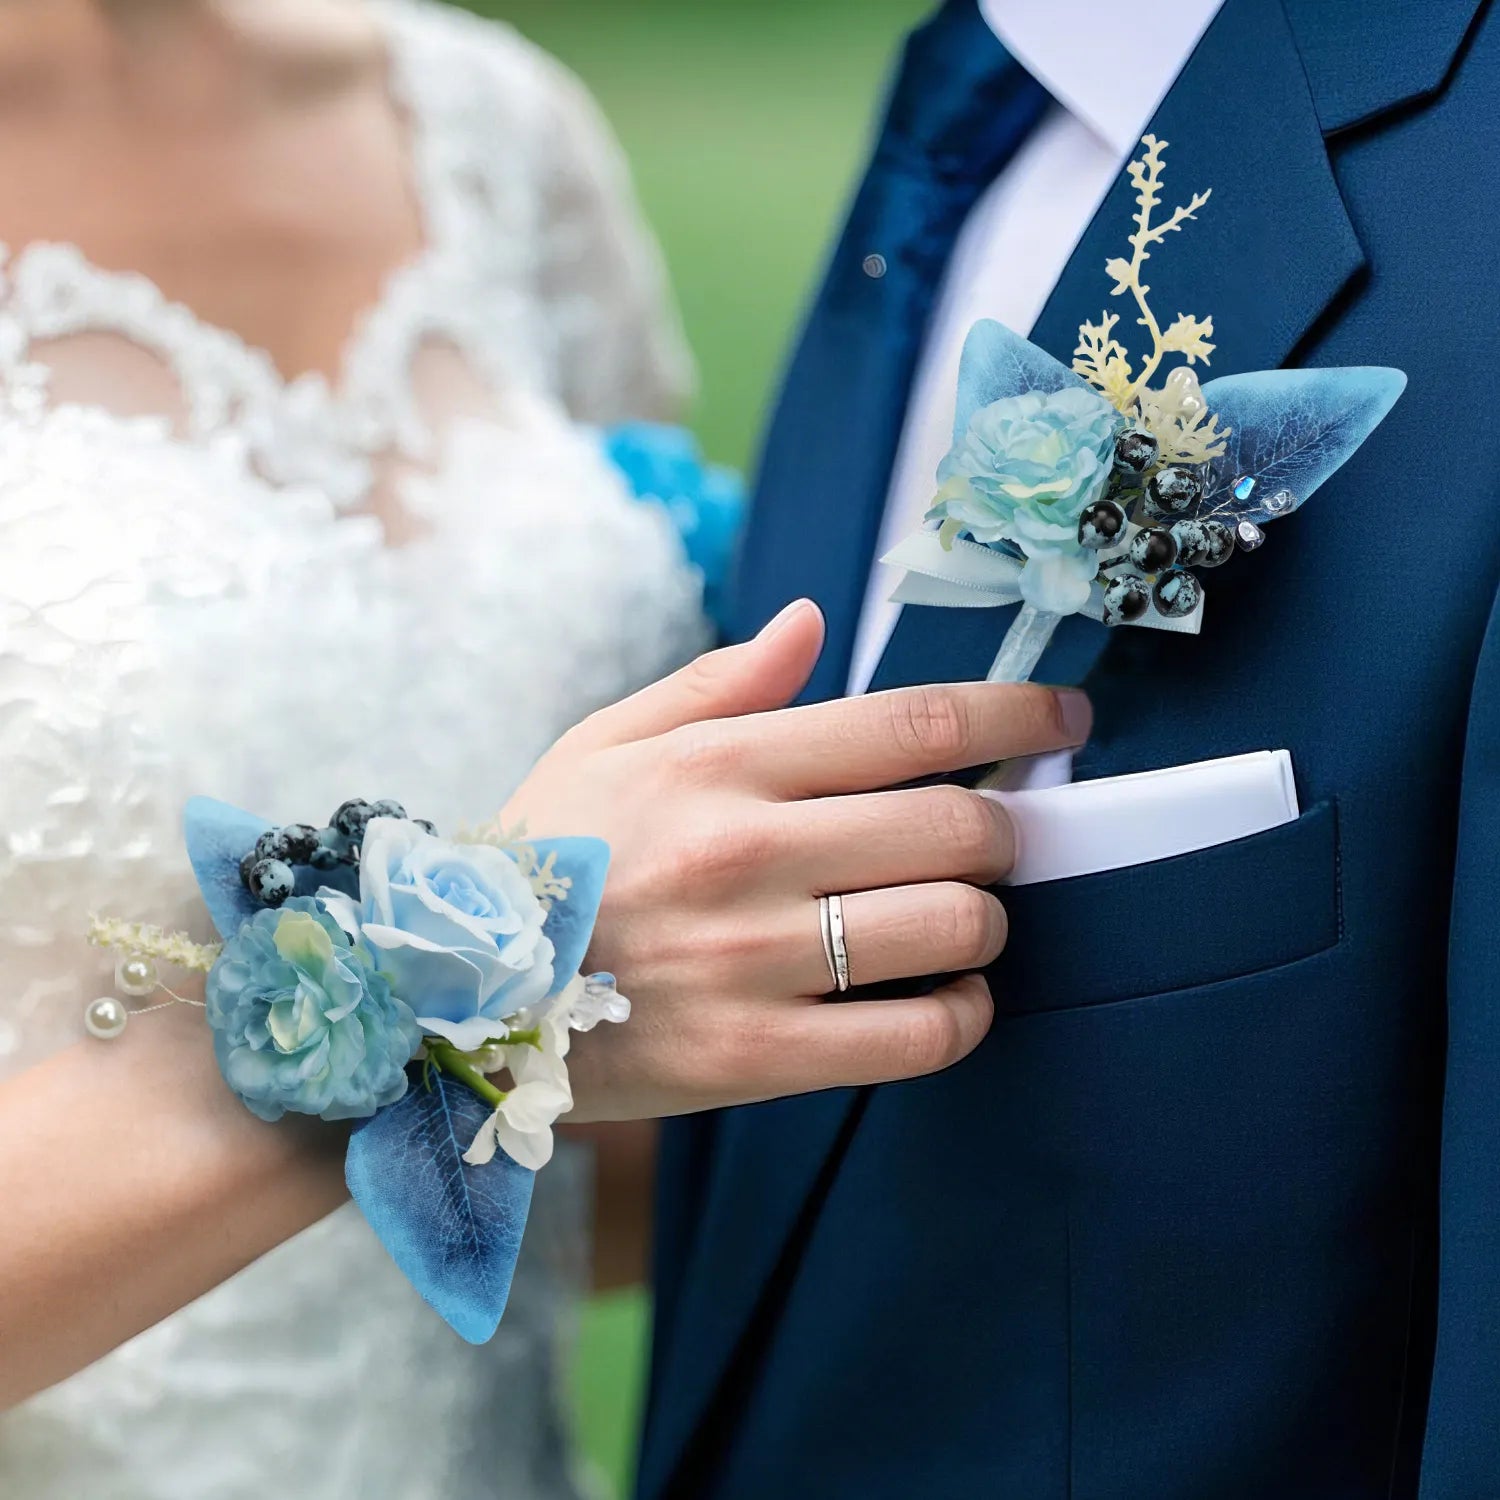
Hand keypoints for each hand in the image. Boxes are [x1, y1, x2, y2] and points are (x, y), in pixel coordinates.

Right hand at [505, 600, 1091, 1119]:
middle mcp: (748, 851)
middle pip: (959, 825)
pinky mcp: (758, 1057)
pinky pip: (920, 1037)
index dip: (1016, 712)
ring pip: (956, 927)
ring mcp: (755, 960)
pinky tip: (946, 998)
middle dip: (1006, 829)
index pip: (914, 722)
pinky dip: (963, 1016)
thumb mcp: (606, 742)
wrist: (453, 998)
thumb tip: (815, 620)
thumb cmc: (543, 857)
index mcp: (720, 763)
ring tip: (963, 919)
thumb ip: (720, 682)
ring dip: (989, 921)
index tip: (1063, 717)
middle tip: (993, 838)